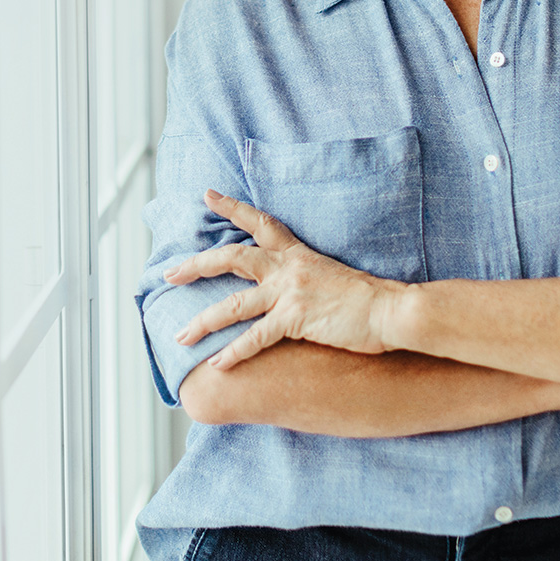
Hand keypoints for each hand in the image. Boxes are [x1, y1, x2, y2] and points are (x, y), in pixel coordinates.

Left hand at [164, 191, 403, 369]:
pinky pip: (256, 337)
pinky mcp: (296, 319)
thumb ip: (305, 276)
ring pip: (233, 303)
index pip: (260, 223)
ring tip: (179, 336)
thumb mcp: (331, 275)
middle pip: (232, 258)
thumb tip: (290, 287)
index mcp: (298, 254)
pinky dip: (235, 353)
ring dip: (203, 321)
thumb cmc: (367, 298)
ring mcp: (291, 292)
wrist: (390, 308)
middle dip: (196, 266)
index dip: (231, 207)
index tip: (207, 195)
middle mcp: (289, 268)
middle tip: (168, 273)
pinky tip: (217, 365)